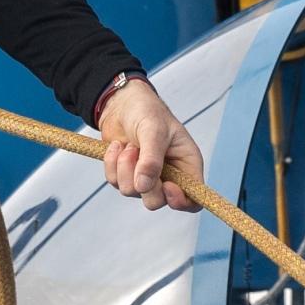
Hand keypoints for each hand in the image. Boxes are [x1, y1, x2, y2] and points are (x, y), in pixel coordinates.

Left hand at [96, 79, 201, 212]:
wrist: (122, 103)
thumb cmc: (147, 111)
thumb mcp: (154, 130)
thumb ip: (151, 160)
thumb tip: (144, 186)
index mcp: (186, 165)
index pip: (192, 199)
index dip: (181, 201)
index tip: (166, 187)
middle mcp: (169, 175)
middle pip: (157, 201)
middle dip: (143, 182)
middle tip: (136, 154)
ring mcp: (146, 177)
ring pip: (132, 192)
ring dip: (124, 167)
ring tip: (128, 145)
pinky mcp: (126, 175)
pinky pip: (115, 182)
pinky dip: (112, 164)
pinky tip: (117, 146)